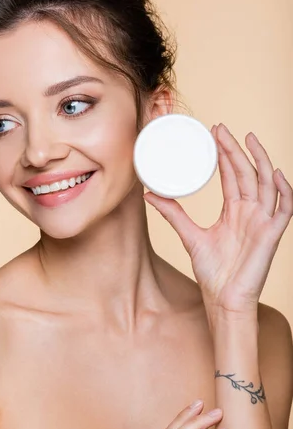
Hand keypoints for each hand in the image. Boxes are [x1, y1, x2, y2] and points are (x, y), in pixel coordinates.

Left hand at [144, 123, 292, 316]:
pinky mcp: (272, 234)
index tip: (215, 134)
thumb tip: (149, 194)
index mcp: (234, 211)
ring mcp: (263, 221)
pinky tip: (275, 173)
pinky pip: (284, 208)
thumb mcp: (190, 236)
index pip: (232, 176)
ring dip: (259, 160)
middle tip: (221, 129)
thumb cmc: (212, 271)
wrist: (223, 299)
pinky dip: (284, 191)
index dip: (226, 154)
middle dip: (236, 150)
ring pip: (266, 184)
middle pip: (246, 173)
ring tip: (248, 138)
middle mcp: (251, 212)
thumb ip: (173, 214)